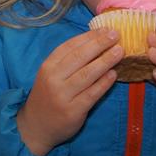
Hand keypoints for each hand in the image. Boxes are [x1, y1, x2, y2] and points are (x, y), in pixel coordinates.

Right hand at [16, 28, 122, 155]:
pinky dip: (104, 83)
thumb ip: (68, 62)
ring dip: (105, 61)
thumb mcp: (50, 75)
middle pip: (79, 57)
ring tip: (120, 51)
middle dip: (99, 44)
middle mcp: (53, 79)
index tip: (105, 29)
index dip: (89, 37)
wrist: (35, 126)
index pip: (69, 46)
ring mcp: (63, 95)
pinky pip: (92, 93)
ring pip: (87, 74)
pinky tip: (114, 74)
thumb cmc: (47, 96)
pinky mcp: (73, 110)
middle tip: (116, 35)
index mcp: (48, 66)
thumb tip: (95, 42)